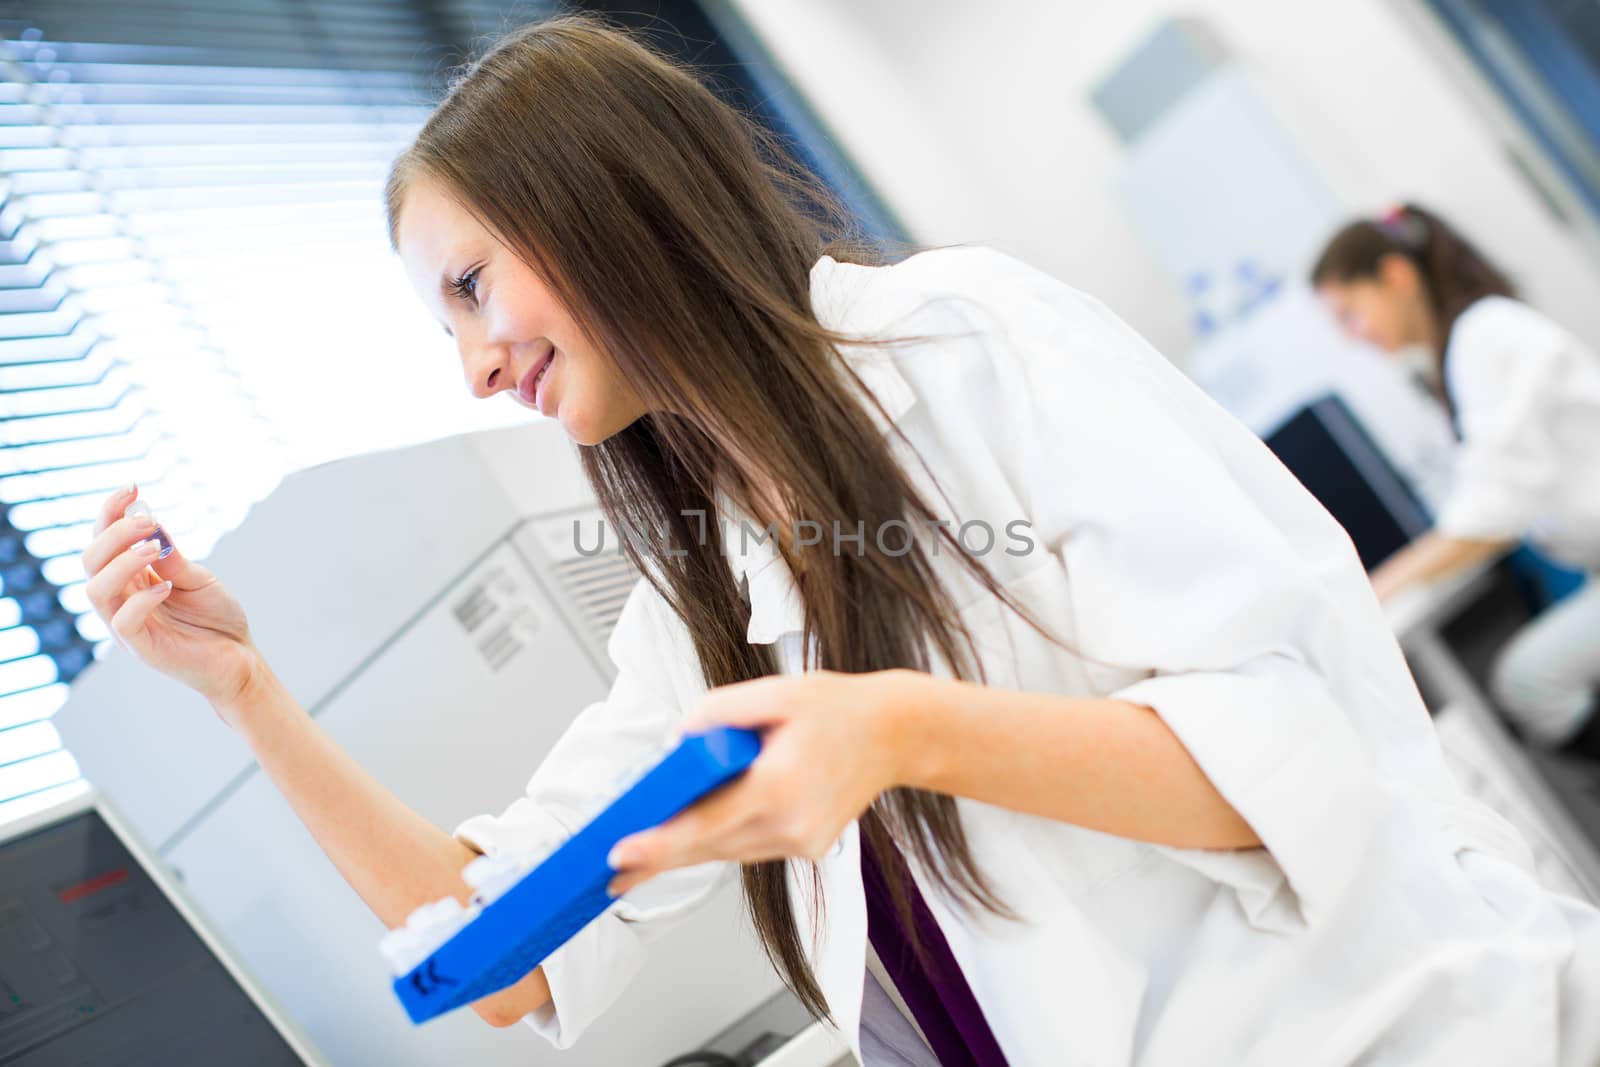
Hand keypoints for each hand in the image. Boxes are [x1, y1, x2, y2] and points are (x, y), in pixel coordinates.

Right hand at [82, 485, 260, 716]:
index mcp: (130, 579)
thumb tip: (152, 524)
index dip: (110, 512)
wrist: (240, 658)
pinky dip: (141, 598)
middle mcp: (121, 599)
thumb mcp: (198, 579)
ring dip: (122, 562)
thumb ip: (173, 558)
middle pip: (89, 561)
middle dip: (114, 533)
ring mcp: (127, 625)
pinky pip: (123, 621)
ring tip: (155, 548)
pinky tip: (166, 587)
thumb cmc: (216, 618)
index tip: (132, 488)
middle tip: (150, 521)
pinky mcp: (141, 648)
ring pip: (96, 589)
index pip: (102, 541)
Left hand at [606, 668, 919, 895]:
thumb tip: (679, 740)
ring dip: (687, 849)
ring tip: (640, 854)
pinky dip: (720, 839)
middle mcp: (793, 823)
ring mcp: (802, 841)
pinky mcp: (807, 848)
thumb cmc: (838, 710)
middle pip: (710, 846)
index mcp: (782, 784)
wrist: (894, 735)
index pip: (707, 822)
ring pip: (728, 851)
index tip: (623, 854)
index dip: (660, 843)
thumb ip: (719, 712)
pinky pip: (749, 847)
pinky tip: (694, 833)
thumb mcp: (775, 692)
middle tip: (611, 870)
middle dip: (657, 859)